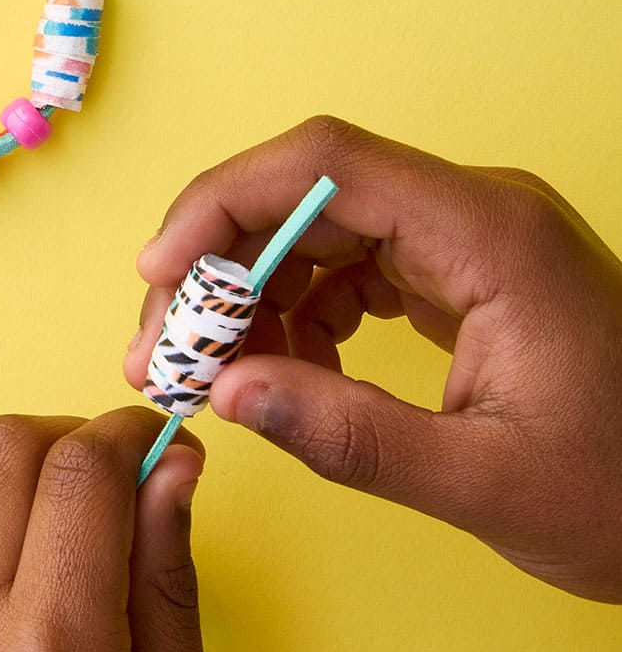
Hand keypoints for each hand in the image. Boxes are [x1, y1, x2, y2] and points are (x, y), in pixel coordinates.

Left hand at [0, 408, 215, 651]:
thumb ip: (167, 573)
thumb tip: (171, 461)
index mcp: (52, 650)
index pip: (80, 468)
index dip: (127, 433)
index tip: (156, 439)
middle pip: (1, 449)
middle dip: (66, 441)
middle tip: (110, 477)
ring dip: (11, 485)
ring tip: (59, 537)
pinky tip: (5, 582)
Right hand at [124, 116, 621, 601]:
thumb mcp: (491, 486)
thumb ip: (352, 437)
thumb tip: (226, 393)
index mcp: (490, 233)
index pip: (325, 165)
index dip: (224, 203)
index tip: (161, 273)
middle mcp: (472, 212)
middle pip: (306, 194)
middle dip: (219, 265)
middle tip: (164, 348)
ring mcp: (464, 237)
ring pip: (316, 228)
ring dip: (249, 292)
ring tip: (210, 370)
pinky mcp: (457, 271)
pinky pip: (348, 264)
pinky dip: (297, 311)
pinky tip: (284, 368)